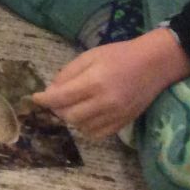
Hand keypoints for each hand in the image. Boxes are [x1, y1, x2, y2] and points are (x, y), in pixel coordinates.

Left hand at [33, 28, 189, 138]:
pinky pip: (98, 134)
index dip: (44, 100)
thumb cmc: (119, 55)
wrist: (154, 64)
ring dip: (72, 118)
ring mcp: (116, 115)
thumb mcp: (90, 56)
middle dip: (57, 109)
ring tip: (72, 105)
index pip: (61, 98)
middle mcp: (105, 102)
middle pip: (70, 116)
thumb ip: (68, 74)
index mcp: (95, 82)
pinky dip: (87, 127)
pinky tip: (86, 115)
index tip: (35, 98)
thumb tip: (50, 91)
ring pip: (82, 128)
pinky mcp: (124, 123)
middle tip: (56, 101)